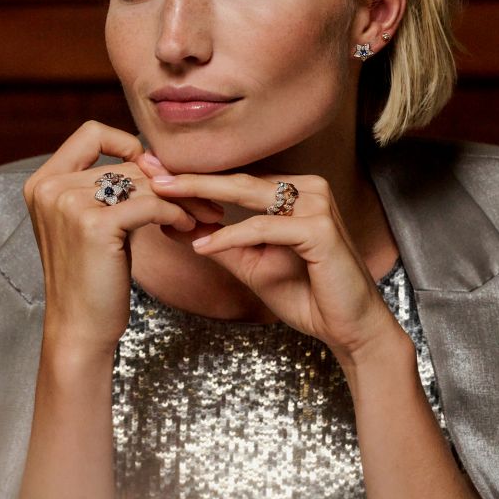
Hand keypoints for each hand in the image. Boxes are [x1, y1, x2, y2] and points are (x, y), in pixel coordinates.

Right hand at [24, 121, 201, 355]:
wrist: (80, 327)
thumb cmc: (91, 276)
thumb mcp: (91, 222)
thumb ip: (110, 188)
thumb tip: (154, 157)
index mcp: (44, 181)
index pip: (90, 133)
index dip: (127, 144)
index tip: (154, 169)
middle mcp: (50, 186)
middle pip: (128, 163)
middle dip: (171, 180)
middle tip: (202, 198)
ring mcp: (70, 203)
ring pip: (145, 183)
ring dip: (182, 198)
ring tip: (202, 214)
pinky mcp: (96, 224)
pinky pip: (152, 205)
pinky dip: (176, 214)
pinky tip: (187, 226)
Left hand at [150, 172, 404, 364]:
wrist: (349, 328)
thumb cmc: (306, 294)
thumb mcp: (253, 264)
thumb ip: (222, 242)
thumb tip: (177, 225)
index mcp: (296, 191)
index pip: (237, 180)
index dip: (195, 178)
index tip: (154, 173)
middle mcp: (309, 187)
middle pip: (238, 180)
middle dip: (190, 177)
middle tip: (149, 171)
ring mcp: (317, 204)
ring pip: (248, 195)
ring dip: (202, 197)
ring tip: (163, 197)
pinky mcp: (320, 228)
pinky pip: (264, 228)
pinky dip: (231, 236)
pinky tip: (202, 245)